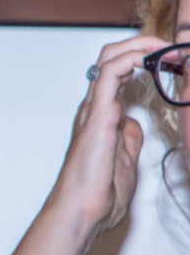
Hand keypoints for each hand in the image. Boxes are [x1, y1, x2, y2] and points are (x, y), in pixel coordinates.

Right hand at [45, 35, 170, 254]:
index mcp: (102, 117)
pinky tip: (151, 60)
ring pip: (109, 57)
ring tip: (168, 50)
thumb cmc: (97, 194)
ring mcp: (95, 108)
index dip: (146, 58)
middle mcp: (95, 107)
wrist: (82, 210)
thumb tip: (134, 124)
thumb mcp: (125, 160)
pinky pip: (111, 73)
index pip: (119, 71)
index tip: (174, 61)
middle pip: (112, 56)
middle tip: (173, 50)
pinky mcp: (98, 114)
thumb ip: (129, 138)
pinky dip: (132, 58)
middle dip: (144, 44)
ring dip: (141, 45)